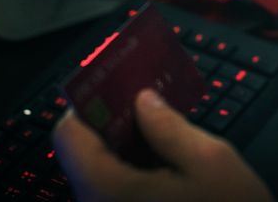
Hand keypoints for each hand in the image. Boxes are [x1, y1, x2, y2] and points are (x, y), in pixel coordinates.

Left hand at [53, 89, 271, 201]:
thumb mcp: (210, 161)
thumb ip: (169, 126)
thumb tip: (145, 101)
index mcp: (109, 191)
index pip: (67, 135)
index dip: (87, 104)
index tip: (113, 86)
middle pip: (84, 154)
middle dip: (114, 124)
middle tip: (146, 103)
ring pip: (101, 176)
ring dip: (126, 149)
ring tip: (162, 131)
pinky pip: (115, 195)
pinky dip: (133, 174)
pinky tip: (165, 164)